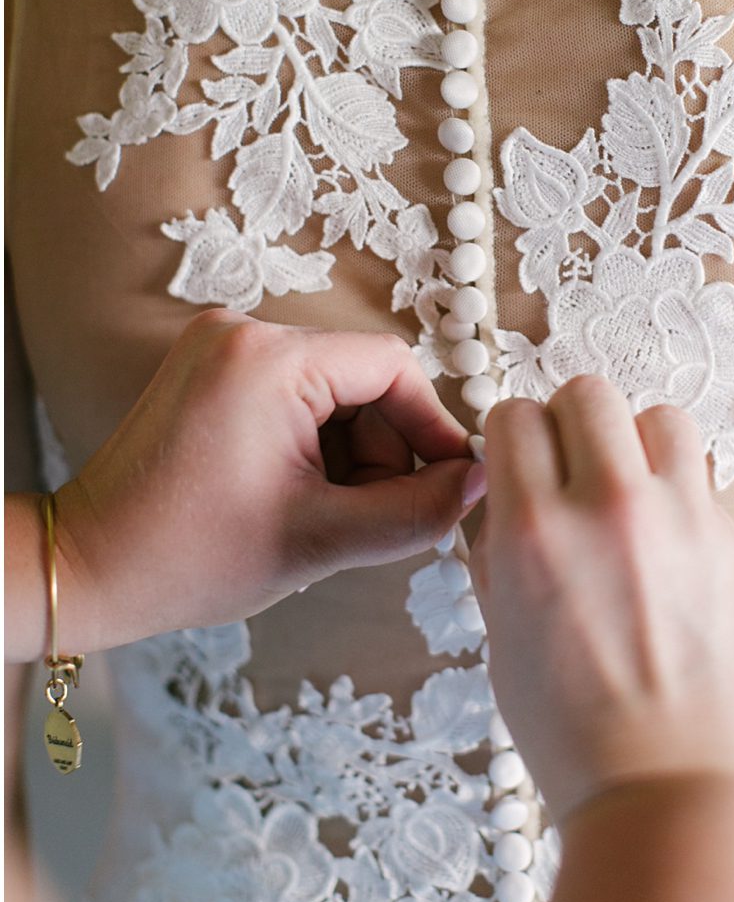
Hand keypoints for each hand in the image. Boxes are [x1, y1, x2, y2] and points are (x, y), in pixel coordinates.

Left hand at [33, 309, 479, 656]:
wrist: (85, 569)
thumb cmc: (185, 558)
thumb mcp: (321, 541)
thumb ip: (417, 510)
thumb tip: (480, 482)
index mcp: (269, 360)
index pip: (395, 370)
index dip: (430, 430)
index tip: (445, 486)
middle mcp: (244, 332)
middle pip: (366, 379)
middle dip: (381, 449)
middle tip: (369, 516)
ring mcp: (221, 345)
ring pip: (336, 389)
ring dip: (349, 451)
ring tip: (322, 512)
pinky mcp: (211, 366)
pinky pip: (299, 392)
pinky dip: (314, 442)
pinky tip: (294, 491)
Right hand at [470, 376, 733, 827]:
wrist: (676, 795)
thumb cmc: (582, 743)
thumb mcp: (506, 648)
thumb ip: (502, 562)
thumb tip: (503, 511)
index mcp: (534, 537)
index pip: (515, 418)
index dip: (515, 438)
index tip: (523, 462)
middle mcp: (611, 511)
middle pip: (590, 393)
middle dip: (574, 422)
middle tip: (576, 468)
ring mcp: (684, 522)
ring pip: (662, 418)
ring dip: (641, 445)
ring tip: (635, 497)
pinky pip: (706, 480)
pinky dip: (684, 497)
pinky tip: (674, 549)